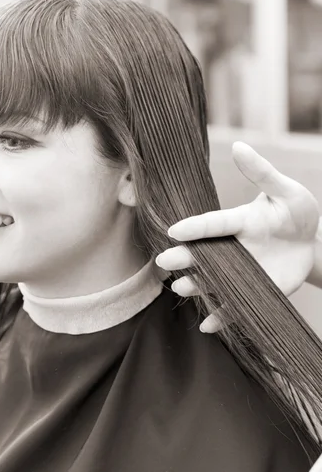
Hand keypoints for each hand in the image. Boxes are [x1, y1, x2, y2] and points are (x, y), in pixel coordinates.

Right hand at [156, 142, 319, 331]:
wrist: (311, 243)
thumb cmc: (297, 211)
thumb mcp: (285, 190)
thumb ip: (261, 172)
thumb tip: (238, 145)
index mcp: (238, 222)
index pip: (214, 223)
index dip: (195, 227)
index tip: (174, 230)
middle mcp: (233, 248)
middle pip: (205, 255)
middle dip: (185, 260)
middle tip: (164, 263)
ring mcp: (241, 272)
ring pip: (214, 281)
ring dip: (197, 287)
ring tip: (182, 289)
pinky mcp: (251, 292)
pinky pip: (234, 306)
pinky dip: (222, 317)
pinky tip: (208, 326)